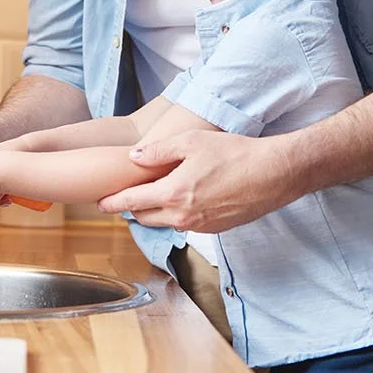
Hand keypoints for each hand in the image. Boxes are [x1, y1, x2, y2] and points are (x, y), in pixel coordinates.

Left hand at [97, 131, 302, 231]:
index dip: (112, 202)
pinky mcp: (214, 229)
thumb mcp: (192, 143)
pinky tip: (186, 197)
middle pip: (144, 217)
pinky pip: (185, 224)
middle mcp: (182, 216)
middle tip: (127, 195)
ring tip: (156, 194)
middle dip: (132, 207)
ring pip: (164, 223)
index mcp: (172, 194)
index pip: (131, 202)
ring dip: (155, 211)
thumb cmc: (234, 153)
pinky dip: (177, 213)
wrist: (272, 174)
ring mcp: (198, 226)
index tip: (99, 203)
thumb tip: (133, 158)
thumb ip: (158, 151)